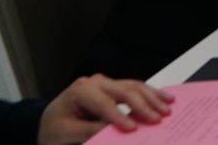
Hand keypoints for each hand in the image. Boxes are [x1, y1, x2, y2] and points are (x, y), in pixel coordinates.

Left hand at [38, 75, 171, 142]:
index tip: (132, 128)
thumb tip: (113, 132)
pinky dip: (151, 94)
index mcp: (80, 91)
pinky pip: (136, 88)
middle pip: (124, 90)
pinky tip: (164, 98)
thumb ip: (89, 131)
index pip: (103, 103)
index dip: (119, 116)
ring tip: (167, 109)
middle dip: (143, 105)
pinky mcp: (115, 88)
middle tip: (157, 119)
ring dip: (152, 98)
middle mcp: (95, 82)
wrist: (50, 122)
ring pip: (134, 86)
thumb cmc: (55, 128)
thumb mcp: (66, 134)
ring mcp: (106, 83)